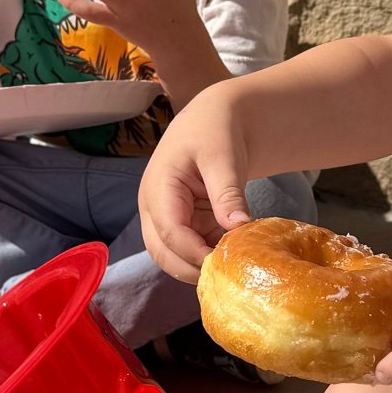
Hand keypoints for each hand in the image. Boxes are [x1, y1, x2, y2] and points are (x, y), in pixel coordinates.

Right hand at [138, 86, 254, 279]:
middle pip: (163, 253)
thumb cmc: (215, 130)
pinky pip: (190, 249)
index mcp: (158, 188)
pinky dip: (209, 256)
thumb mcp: (223, 157)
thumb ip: (228, 193)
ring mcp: (166, 217)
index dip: (195, 253)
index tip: (225, 264)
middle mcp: (154, 208)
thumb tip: (237, 228)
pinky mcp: (182, 223)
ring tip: (233, 265)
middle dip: (193, 268)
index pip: (170, 232)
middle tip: (229, 274)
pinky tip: (233, 254)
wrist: (214, 118)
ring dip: (200, 265)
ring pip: (174, 257)